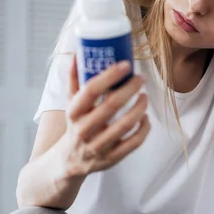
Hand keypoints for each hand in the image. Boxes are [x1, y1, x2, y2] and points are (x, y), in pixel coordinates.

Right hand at [61, 56, 150, 177]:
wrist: (68, 161)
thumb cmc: (75, 124)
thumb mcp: (71, 103)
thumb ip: (75, 79)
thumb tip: (78, 52)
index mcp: (73, 112)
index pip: (90, 90)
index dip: (110, 75)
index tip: (126, 64)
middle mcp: (83, 130)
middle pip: (111, 106)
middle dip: (130, 89)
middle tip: (141, 78)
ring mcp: (97, 146)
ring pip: (124, 125)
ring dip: (139, 108)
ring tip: (145, 96)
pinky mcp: (111, 159)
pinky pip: (132, 143)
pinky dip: (143, 130)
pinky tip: (146, 118)